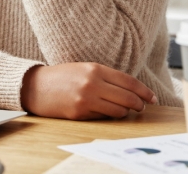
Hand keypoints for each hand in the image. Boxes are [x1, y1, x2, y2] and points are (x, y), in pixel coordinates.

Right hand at [20, 63, 157, 119]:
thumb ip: (105, 77)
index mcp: (95, 69)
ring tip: (123, 110)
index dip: (144, 91)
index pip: (129, 81)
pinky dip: (108, 116)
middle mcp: (93, 83)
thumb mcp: (84, 69)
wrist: (35, 86)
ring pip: (119, 111)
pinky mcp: (80, 112)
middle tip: (142, 107)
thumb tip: (130, 90)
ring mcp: (86, 99)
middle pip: (128, 98)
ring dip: (124, 112)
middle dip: (139, 104)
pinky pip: (104, 117)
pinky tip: (106, 112)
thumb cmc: (61, 77)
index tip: (152, 98)